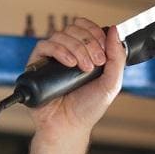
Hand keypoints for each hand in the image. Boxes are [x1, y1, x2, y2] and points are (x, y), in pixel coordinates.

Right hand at [26, 18, 125, 135]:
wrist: (68, 126)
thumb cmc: (88, 108)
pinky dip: (59, 51)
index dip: (95, 32)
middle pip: (74, 28)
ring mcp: (52, 57)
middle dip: (88, 43)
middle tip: (95, 63)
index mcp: (84, 52)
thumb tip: (114, 30)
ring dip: (76, 48)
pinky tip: (69, 64)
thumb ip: (117, 57)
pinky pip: (44, 45)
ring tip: (82, 68)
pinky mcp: (37, 65)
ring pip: (60, 35)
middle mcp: (67, 52)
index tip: (104, 50)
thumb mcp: (111, 83)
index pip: (86, 27)